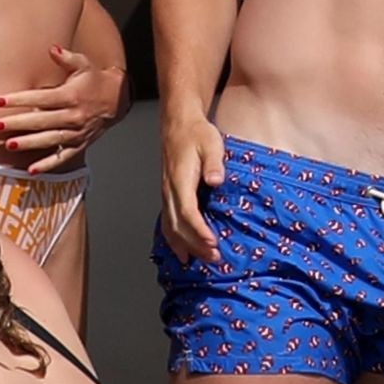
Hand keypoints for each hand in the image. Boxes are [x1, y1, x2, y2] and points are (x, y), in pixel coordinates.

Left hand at [0, 46, 127, 171]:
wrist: (117, 100)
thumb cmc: (94, 80)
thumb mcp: (83, 64)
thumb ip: (66, 58)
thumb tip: (52, 48)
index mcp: (71, 95)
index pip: (41, 97)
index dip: (20, 99)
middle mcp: (73, 116)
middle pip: (42, 120)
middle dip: (18, 123)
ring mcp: (77, 132)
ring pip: (50, 140)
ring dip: (29, 144)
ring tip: (9, 145)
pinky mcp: (80, 144)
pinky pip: (63, 157)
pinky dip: (48, 165)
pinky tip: (31, 170)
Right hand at [159, 115, 225, 264]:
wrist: (178, 123)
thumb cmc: (197, 133)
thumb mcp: (211, 142)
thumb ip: (214, 162)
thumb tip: (216, 180)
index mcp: (180, 179)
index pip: (188, 212)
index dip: (199, 231)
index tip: (213, 243)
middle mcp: (170, 190)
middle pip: (178, 225)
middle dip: (195, 245)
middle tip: (214, 258)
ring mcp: (167, 194)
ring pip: (170, 227)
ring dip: (185, 246)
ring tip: (202, 260)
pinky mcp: (168, 195)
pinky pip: (168, 222)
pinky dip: (174, 241)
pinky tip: (183, 253)